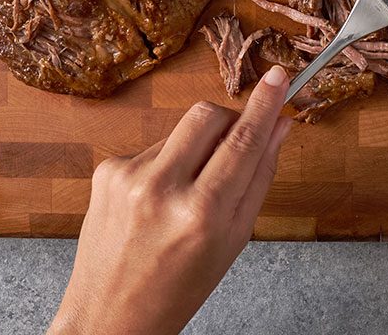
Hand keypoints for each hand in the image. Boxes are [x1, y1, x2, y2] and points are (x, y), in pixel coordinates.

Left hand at [48, 66, 293, 334]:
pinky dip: (166, 165)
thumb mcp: (233, 240)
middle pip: (207, 115)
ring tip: (187, 194)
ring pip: (180, 131)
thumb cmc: (180, 286)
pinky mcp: (107, 172)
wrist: (111, 317)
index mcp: (201, 214)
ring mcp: (128, 177)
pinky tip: (158, 201)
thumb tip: (281, 127)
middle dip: (228, 120)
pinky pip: (152, 148)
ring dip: (195, 149)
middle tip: (236, 144)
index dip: (265, 104)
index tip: (279, 76)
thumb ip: (259, 178)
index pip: (243, 141)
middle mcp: (162, 189)